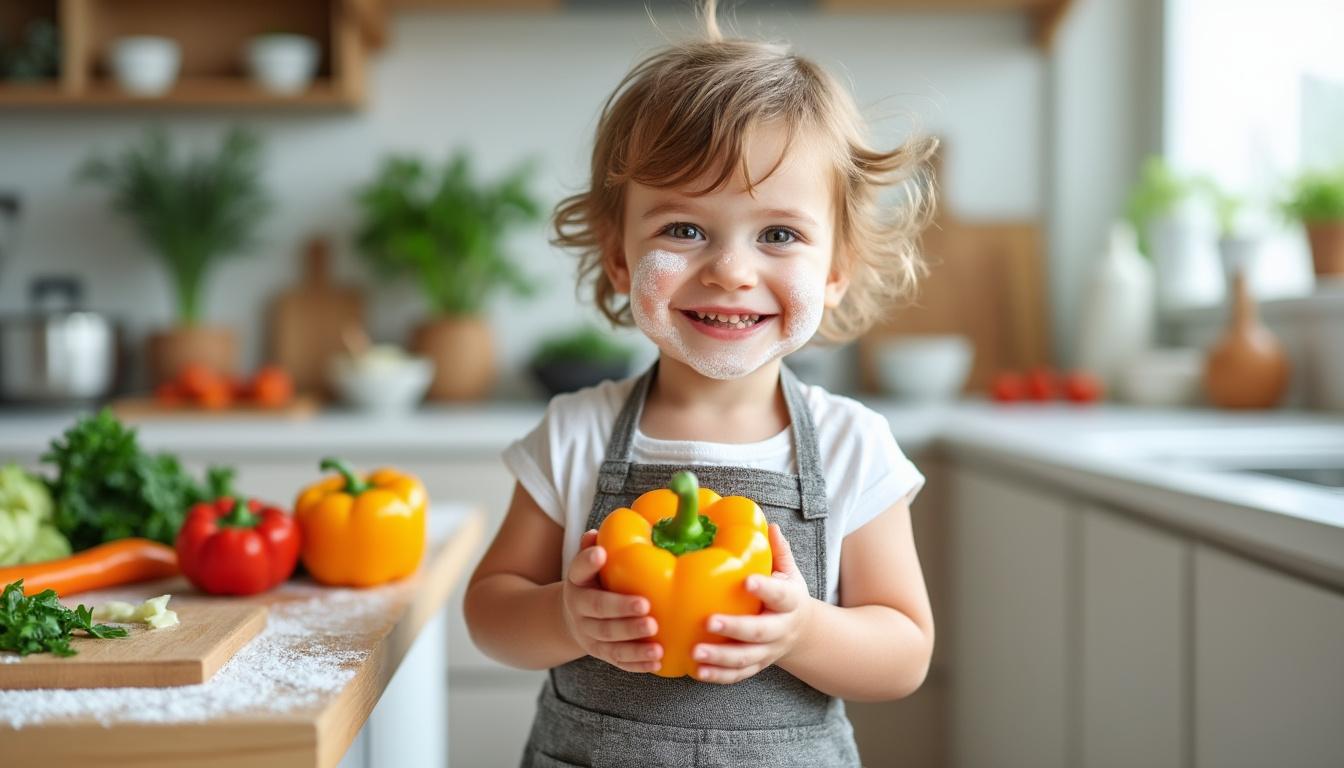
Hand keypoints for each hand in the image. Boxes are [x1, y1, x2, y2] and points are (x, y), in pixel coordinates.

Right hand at [561, 529, 662, 672]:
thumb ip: (593, 550)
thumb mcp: (588, 566)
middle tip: (645, 606)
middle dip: (621, 610)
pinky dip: (638, 663)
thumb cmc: (593, 584)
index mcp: (577, 584)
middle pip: (599, 612)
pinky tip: (658, 660)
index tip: (601, 553)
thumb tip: (597, 532)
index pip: (578, 571)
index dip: (588, 562)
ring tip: (657, 643)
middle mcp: (580, 612)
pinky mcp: (602, 654)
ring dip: (634, 643)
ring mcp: (590, 635)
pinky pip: (619, 661)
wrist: (574, 619)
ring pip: (610, 641)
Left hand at [692, 523, 812, 683]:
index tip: (747, 581)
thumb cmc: (786, 594)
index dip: (765, 589)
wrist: (803, 632)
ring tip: (696, 652)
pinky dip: (719, 675)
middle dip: (735, 628)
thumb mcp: (789, 572)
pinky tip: (698, 671)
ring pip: (746, 658)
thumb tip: (769, 525)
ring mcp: (769, 651)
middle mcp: (781, 629)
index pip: (780, 595)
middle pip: (760, 632)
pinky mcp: (757, 665)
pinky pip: (738, 674)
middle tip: (710, 622)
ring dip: (721, 658)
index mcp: (790, 601)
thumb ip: (779, 551)